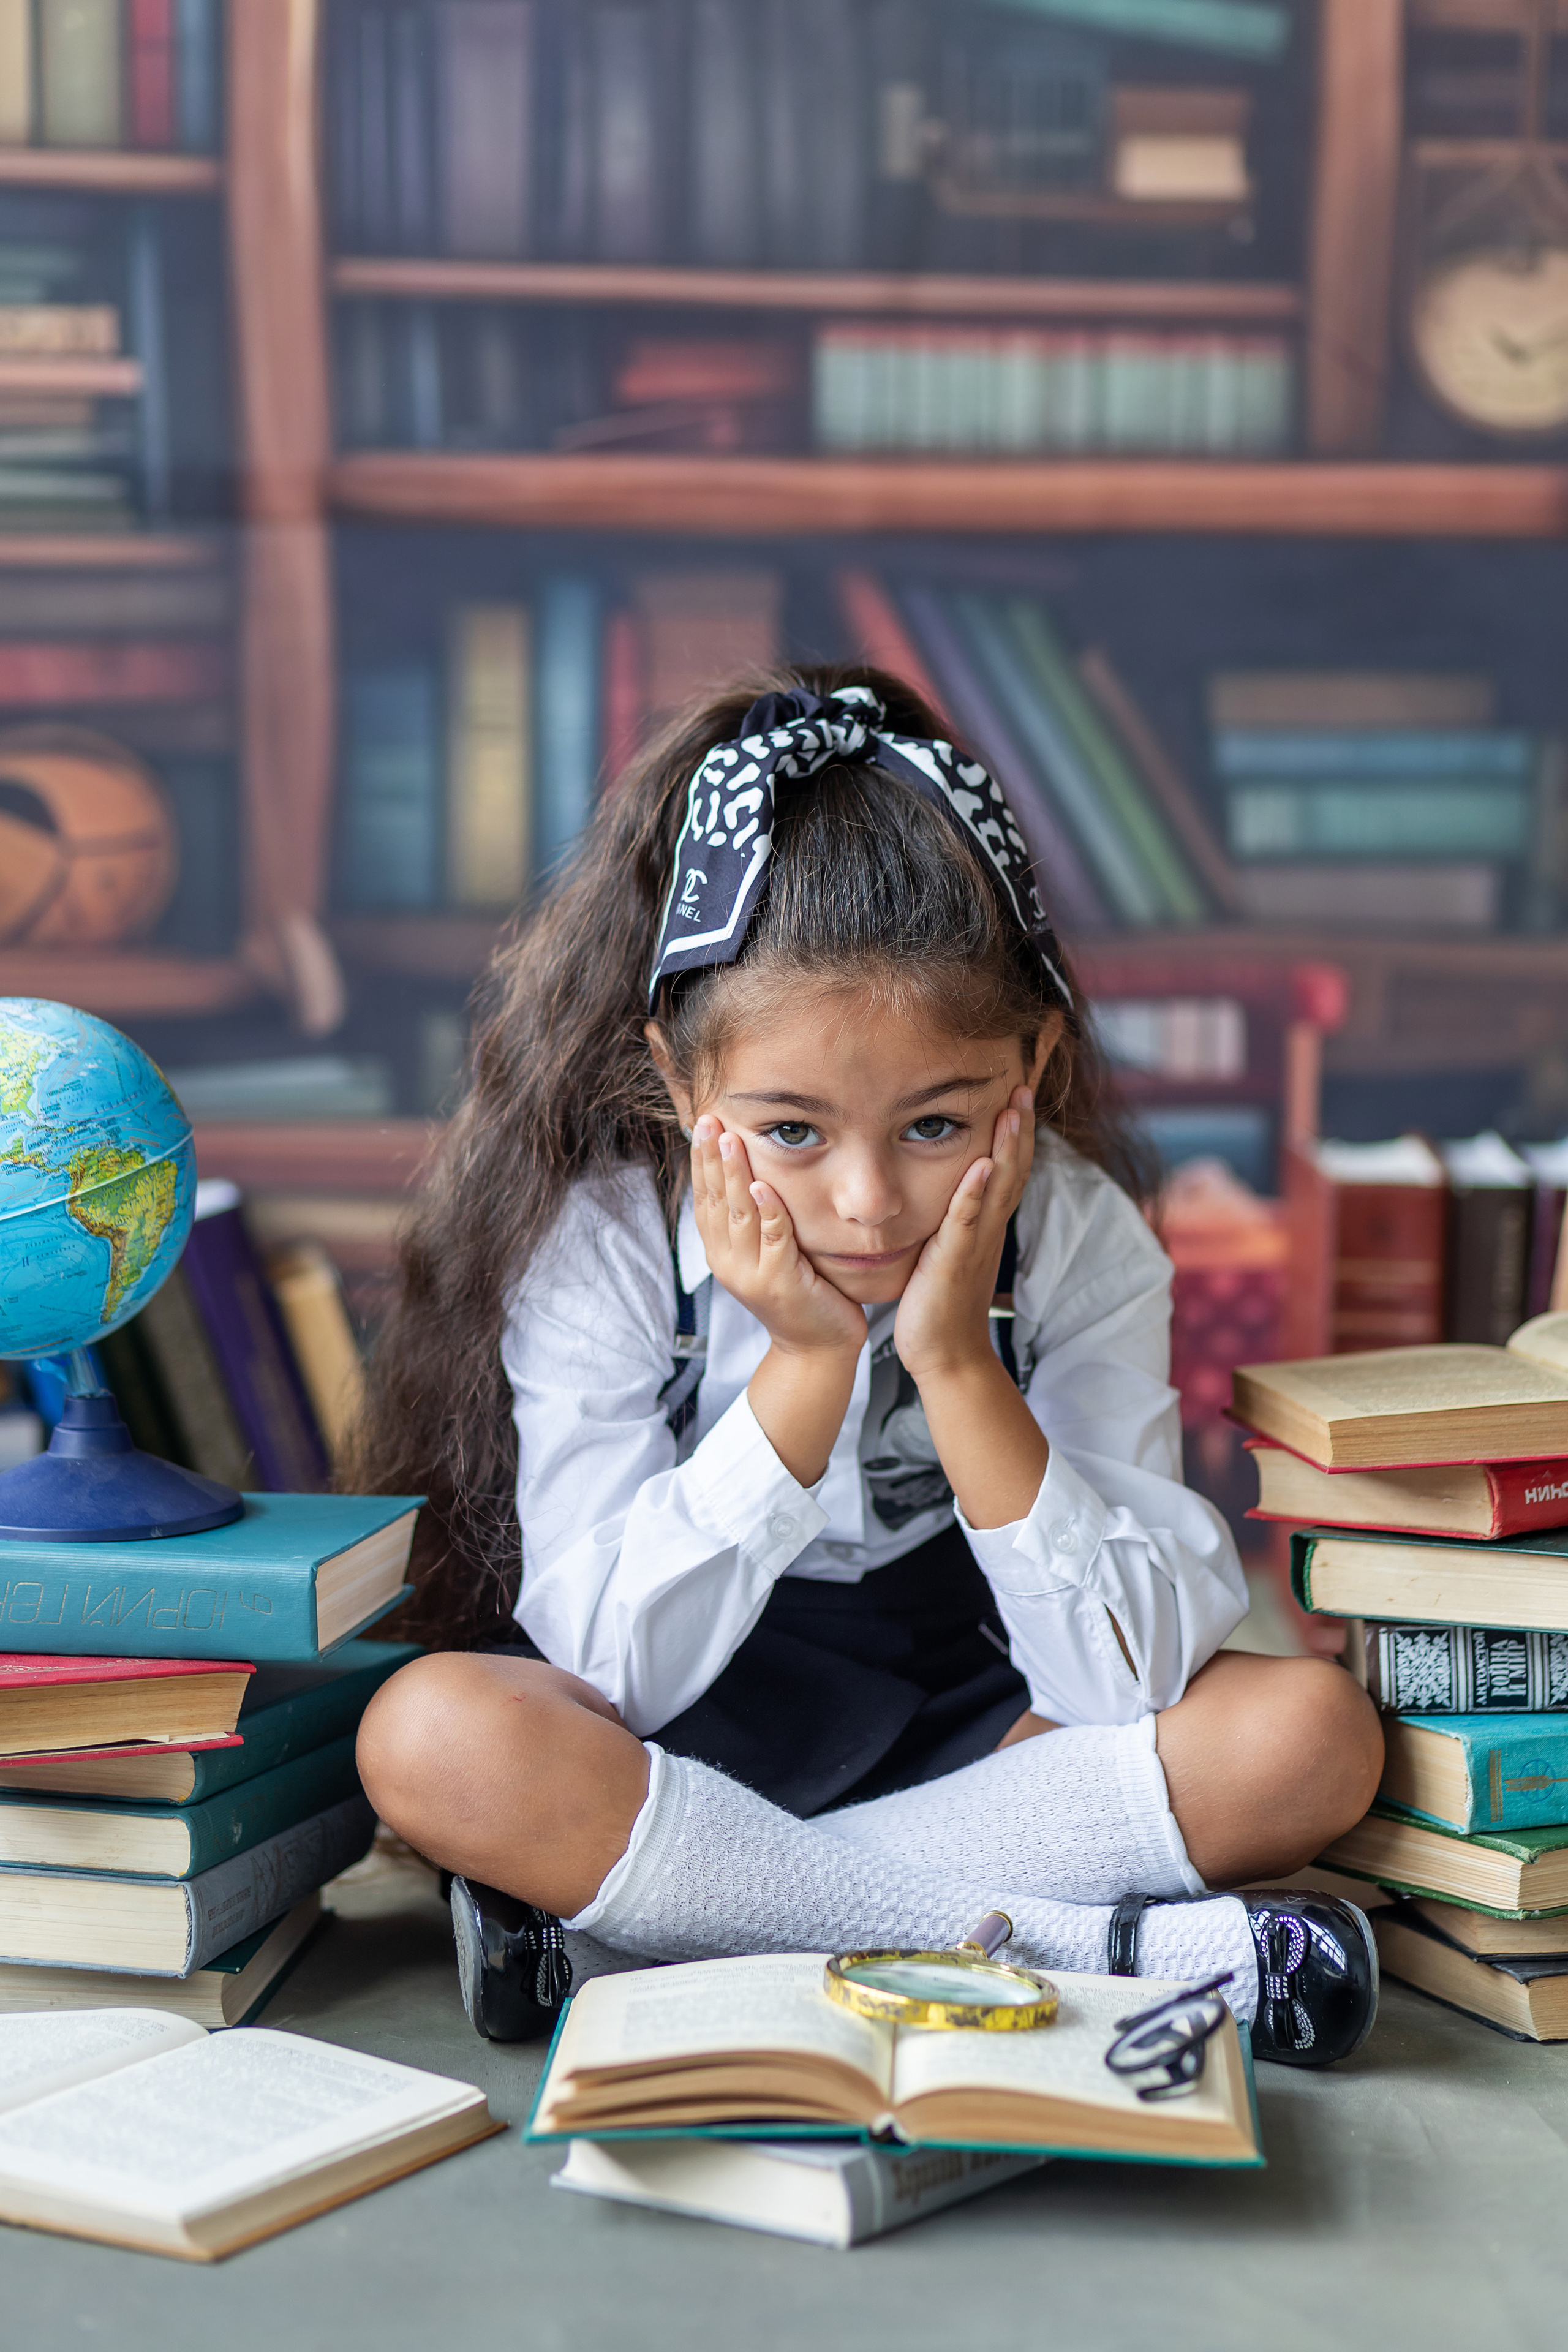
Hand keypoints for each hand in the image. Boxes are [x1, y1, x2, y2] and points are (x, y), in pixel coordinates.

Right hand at [690, 1116, 865, 1360]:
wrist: (817, 1347)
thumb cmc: (801, 1294)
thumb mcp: (768, 1253)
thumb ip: (756, 1220)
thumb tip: (751, 1173)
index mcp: (722, 1253)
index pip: (705, 1199)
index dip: (702, 1161)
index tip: (703, 1124)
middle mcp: (728, 1263)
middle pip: (715, 1202)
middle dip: (710, 1158)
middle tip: (709, 1120)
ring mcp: (752, 1274)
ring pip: (739, 1215)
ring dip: (733, 1175)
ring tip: (729, 1140)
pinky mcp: (781, 1282)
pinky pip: (774, 1239)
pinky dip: (768, 1210)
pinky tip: (763, 1184)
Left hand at [893, 1087, 1034, 1386]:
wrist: (944, 1355)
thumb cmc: (939, 1302)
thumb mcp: (949, 1250)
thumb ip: (954, 1219)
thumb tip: (949, 1188)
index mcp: (986, 1226)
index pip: (1009, 1171)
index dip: (1017, 1134)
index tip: (1018, 1095)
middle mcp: (987, 1231)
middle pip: (1013, 1171)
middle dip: (1020, 1128)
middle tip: (1024, 1086)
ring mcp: (974, 1246)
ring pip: (998, 1189)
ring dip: (1008, 1148)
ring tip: (1014, 1110)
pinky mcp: (953, 1262)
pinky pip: (966, 1223)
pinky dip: (975, 1194)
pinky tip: (982, 1166)